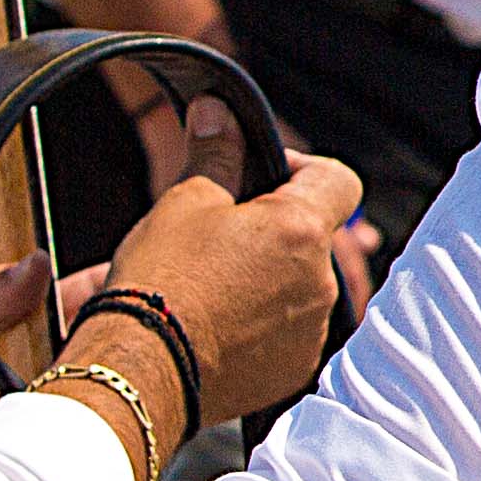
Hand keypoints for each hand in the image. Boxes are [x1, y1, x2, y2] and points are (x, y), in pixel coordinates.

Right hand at [72, 137, 363, 428]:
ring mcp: (310, 330)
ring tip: (215, 277)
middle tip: (223, 228)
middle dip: (275, 223)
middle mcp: (320, 282)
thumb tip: (218, 110)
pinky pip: (290, 328)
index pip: (339, 178)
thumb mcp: (185, 201)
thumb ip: (216, 152)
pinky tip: (219, 316)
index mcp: (302, 230)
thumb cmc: (161, 281)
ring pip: (301, 281)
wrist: (141, 370)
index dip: (301, 167)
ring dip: (270, 271)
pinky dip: (264, 317)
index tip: (259, 174)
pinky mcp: (293, 368)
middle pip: (315, 233)